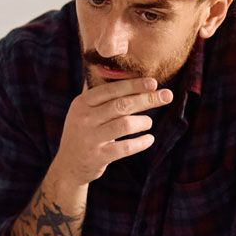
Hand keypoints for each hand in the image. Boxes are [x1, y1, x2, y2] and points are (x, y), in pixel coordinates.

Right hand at [50, 76, 170, 185]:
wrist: (68, 165)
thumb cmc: (83, 132)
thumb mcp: (83, 111)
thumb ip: (99, 94)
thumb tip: (118, 70)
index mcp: (82, 103)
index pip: (110, 90)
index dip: (133, 85)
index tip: (153, 83)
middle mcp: (84, 119)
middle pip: (121, 105)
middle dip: (147, 99)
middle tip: (167, 96)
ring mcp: (90, 138)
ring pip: (124, 125)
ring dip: (143, 122)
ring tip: (148, 122)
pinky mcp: (98, 157)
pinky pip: (125, 148)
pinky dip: (141, 143)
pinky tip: (149, 139)